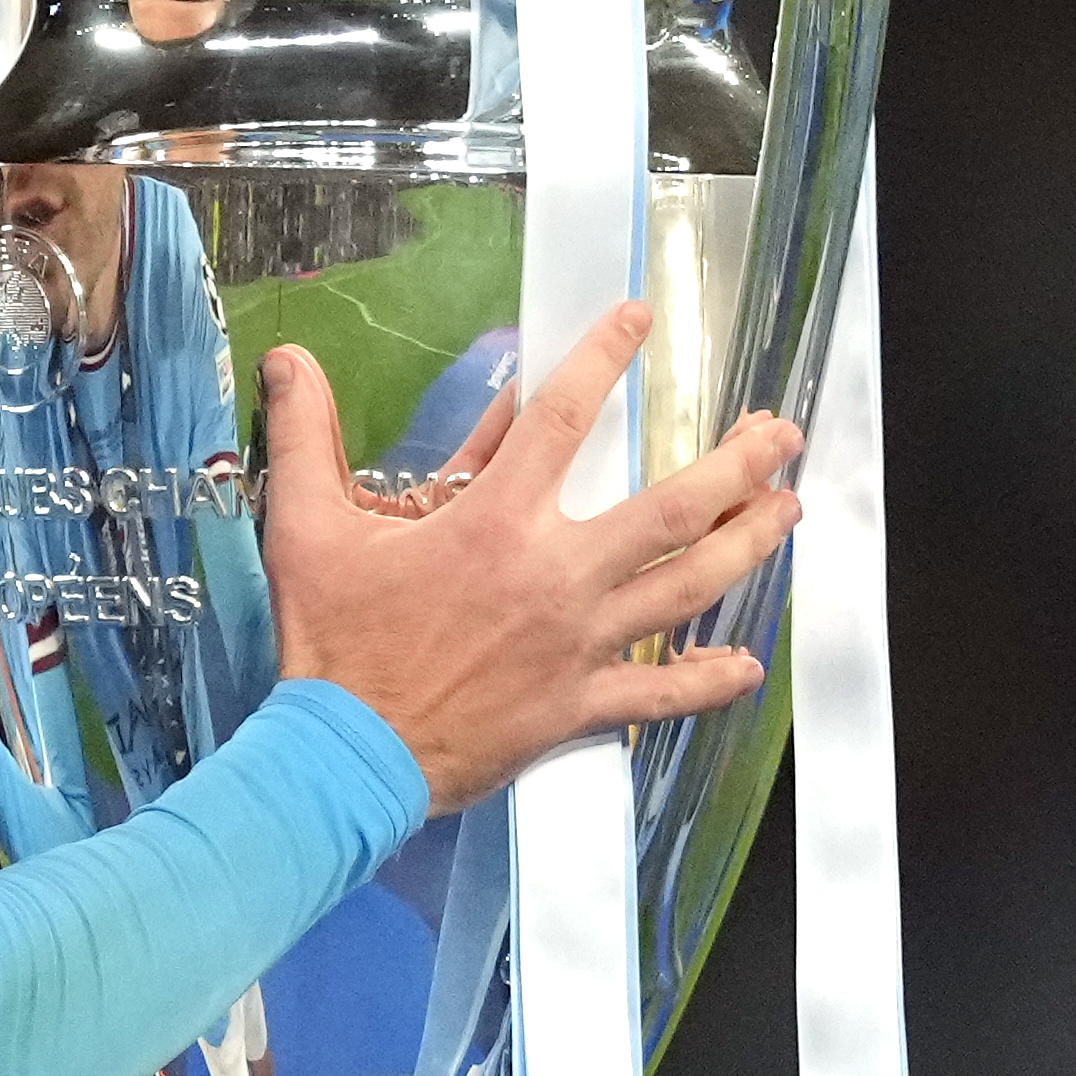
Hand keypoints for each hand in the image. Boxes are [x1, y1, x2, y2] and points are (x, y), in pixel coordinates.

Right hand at [259, 309, 801, 813]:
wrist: (346, 756)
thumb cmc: (331, 642)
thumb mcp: (307, 529)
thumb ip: (305, 438)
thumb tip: (288, 360)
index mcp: (496, 523)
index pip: (564, 418)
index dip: (604, 357)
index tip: (639, 319)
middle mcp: (556, 575)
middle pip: (670, 508)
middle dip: (736, 465)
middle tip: (779, 434)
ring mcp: (578, 643)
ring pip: (686, 588)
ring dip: (747, 546)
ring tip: (787, 512)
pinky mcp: (580, 706)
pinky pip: (660, 693)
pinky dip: (707, 680)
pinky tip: (745, 664)